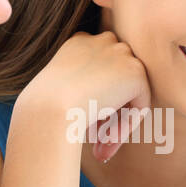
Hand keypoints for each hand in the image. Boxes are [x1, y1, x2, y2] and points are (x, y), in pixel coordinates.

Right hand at [19, 30, 151, 162]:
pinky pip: (139, 105)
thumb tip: (104, 110)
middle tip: (97, 141)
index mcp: (79, 42)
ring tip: (102, 145)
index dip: (96, 101)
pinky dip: (127, 125)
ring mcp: (121, 54)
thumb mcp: (61, 95)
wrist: (50, 107)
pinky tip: (107, 137)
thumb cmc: (46, 108)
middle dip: (111, 111)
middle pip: (117, 79)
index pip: (100, 70)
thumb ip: (84, 93)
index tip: (87, 127)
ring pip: (130, 93)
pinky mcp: (135, 73)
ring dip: (119, 120)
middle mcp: (102, 41)